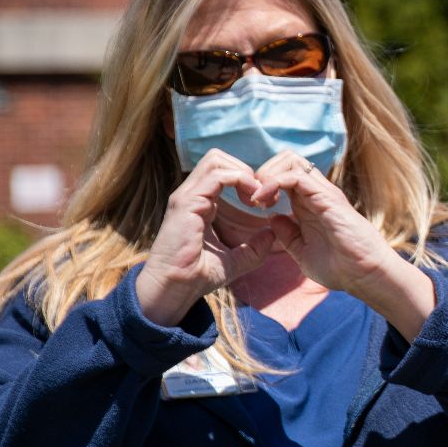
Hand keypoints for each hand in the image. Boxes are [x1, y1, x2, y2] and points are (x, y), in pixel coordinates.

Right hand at [136, 150, 275, 325]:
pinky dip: (240, 181)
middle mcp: (191, 194)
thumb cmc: (199, 276)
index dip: (247, 179)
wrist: (175, 288)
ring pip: (216, 159)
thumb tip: (271, 235)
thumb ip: (254, 248)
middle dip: (246, 170)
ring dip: (244, 173)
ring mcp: (187, 195)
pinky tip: (252, 201)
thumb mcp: (236, 260)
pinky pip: (217, 175)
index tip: (265, 201)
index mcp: (200, 203)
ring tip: (258, 198)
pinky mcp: (187, 202)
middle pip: (218, 158)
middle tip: (263, 196)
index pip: (222, 171)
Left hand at [250, 151, 402, 294]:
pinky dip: (274, 182)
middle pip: (287, 160)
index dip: (264, 183)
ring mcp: (323, 193)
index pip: (285, 174)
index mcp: (310, 204)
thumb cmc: (341, 268)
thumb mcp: (302, 252)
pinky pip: (296, 176)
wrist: (365, 276)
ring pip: (291, 161)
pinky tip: (265, 201)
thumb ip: (288, 234)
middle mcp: (317, 194)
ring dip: (267, 174)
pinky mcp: (327, 197)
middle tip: (254, 197)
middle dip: (263, 172)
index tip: (254, 205)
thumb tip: (272, 218)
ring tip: (258, 198)